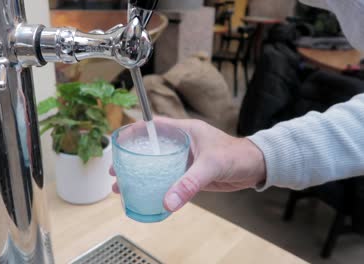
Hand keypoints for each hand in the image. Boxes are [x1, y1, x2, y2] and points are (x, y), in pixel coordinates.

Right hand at [109, 117, 265, 211]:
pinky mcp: (189, 174)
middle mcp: (181, 143)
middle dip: (130, 159)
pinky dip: (154, 186)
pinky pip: (167, 179)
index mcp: (183, 130)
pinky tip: (144, 194)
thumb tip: (168, 202)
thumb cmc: (236, 155)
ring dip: (139, 174)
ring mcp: (184, 159)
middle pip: (149, 148)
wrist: (255, 167)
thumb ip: (190, 182)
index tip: (117, 142)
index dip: (133, 132)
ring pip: (156, 165)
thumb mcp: (211, 165)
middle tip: (115, 171)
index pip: (152, 126)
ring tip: (121, 186)